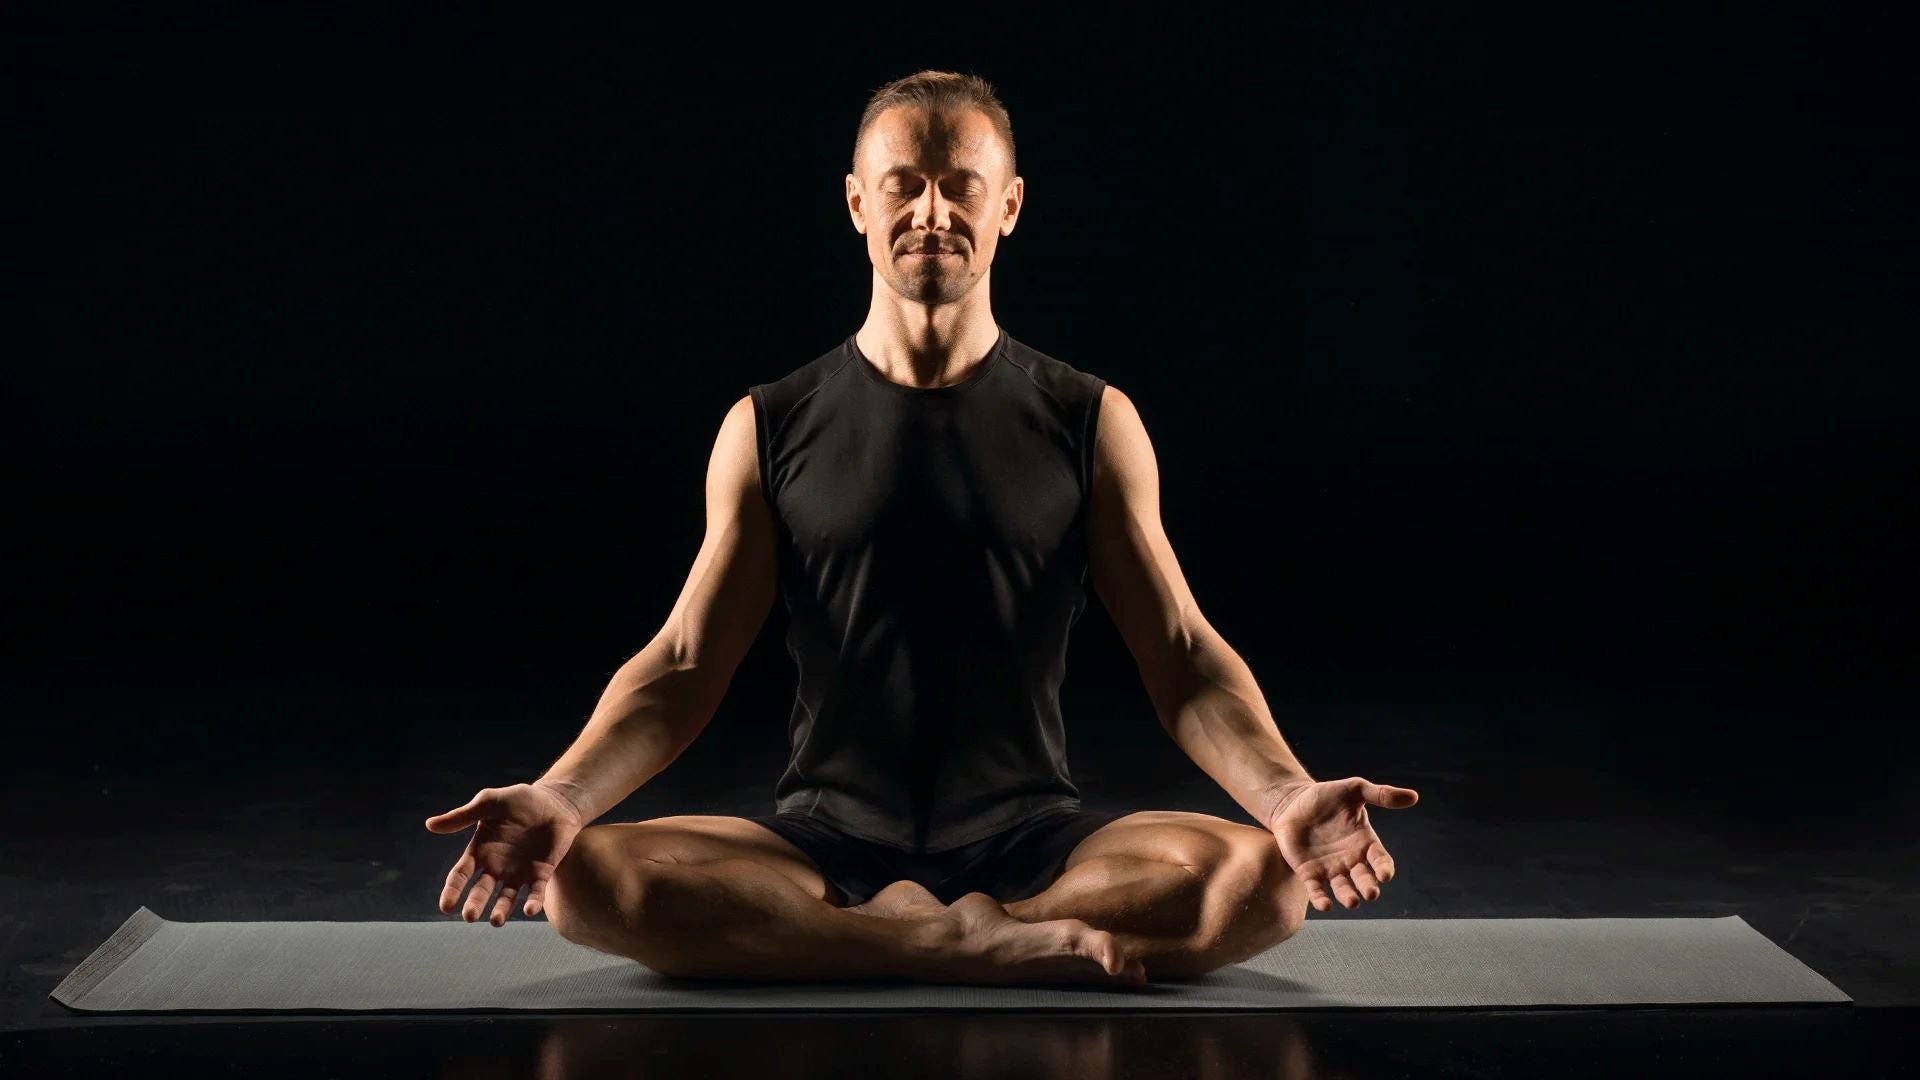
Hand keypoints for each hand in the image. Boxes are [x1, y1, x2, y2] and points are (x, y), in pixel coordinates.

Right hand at [425, 781, 585, 925]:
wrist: (556, 801)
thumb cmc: (519, 800)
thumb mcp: (490, 802)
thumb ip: (463, 815)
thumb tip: (429, 824)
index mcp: (480, 851)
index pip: (461, 875)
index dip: (452, 890)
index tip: (446, 907)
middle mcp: (496, 867)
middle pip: (481, 891)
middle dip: (475, 904)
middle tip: (470, 916)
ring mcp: (519, 873)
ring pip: (506, 898)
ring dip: (501, 910)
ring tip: (496, 921)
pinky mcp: (541, 874)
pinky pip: (536, 892)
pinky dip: (533, 902)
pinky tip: (529, 910)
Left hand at [1266, 777, 1418, 912]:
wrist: (1293, 801)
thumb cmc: (1327, 796)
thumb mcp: (1354, 789)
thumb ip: (1380, 794)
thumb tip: (1414, 796)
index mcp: (1364, 842)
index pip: (1379, 859)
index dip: (1384, 868)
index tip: (1385, 875)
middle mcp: (1350, 859)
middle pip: (1363, 878)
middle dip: (1368, 886)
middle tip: (1371, 893)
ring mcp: (1330, 868)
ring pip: (1342, 888)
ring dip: (1347, 896)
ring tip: (1352, 902)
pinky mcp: (1309, 873)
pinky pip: (1316, 890)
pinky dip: (1321, 899)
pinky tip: (1325, 905)